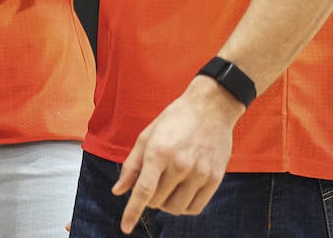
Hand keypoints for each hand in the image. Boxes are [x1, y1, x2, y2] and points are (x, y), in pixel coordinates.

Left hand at [111, 77, 243, 231]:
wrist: (211, 107)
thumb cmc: (174, 120)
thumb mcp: (147, 136)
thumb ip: (132, 166)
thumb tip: (118, 191)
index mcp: (159, 152)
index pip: (143, 191)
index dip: (132, 212)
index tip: (124, 228)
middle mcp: (179, 164)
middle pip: (157, 201)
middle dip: (150, 197)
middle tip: (154, 181)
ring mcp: (199, 172)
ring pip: (175, 208)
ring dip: (166, 204)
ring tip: (168, 186)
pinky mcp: (215, 178)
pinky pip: (195, 208)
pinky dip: (184, 206)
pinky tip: (182, 192)